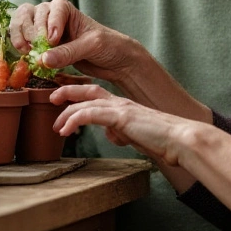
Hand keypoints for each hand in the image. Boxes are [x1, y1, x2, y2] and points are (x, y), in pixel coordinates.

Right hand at [8, 0, 141, 84]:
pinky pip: (23, 39)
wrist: (114, 60)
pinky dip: (19, 44)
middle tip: (35, 48)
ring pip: (22, 22)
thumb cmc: (108, 46)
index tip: (54, 41)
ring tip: (26, 51)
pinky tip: (25, 55)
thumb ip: (67, 52)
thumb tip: (42, 60)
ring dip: (19, 35)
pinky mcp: (42, 45)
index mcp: (65, 9)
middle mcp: (52, 16)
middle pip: (31, 13)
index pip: (51, 9)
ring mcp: (44, 30)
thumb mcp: (91, 46)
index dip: (50, 24)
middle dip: (31, 31)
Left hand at [50, 84, 191, 166]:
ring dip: (67, 113)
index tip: (64, 101)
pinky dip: (75, 120)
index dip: (79, 95)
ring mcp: (119, 108)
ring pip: (85, 103)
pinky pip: (90, 114)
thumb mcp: (135, 135)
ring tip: (56, 126)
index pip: (96, 94)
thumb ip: (121, 132)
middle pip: (87, 90)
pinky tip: (66, 129)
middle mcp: (119, 102)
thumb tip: (111, 135)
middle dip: (67, 92)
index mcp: (123, 105)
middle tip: (51, 99)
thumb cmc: (162, 140)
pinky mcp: (120, 117)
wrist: (179, 139)